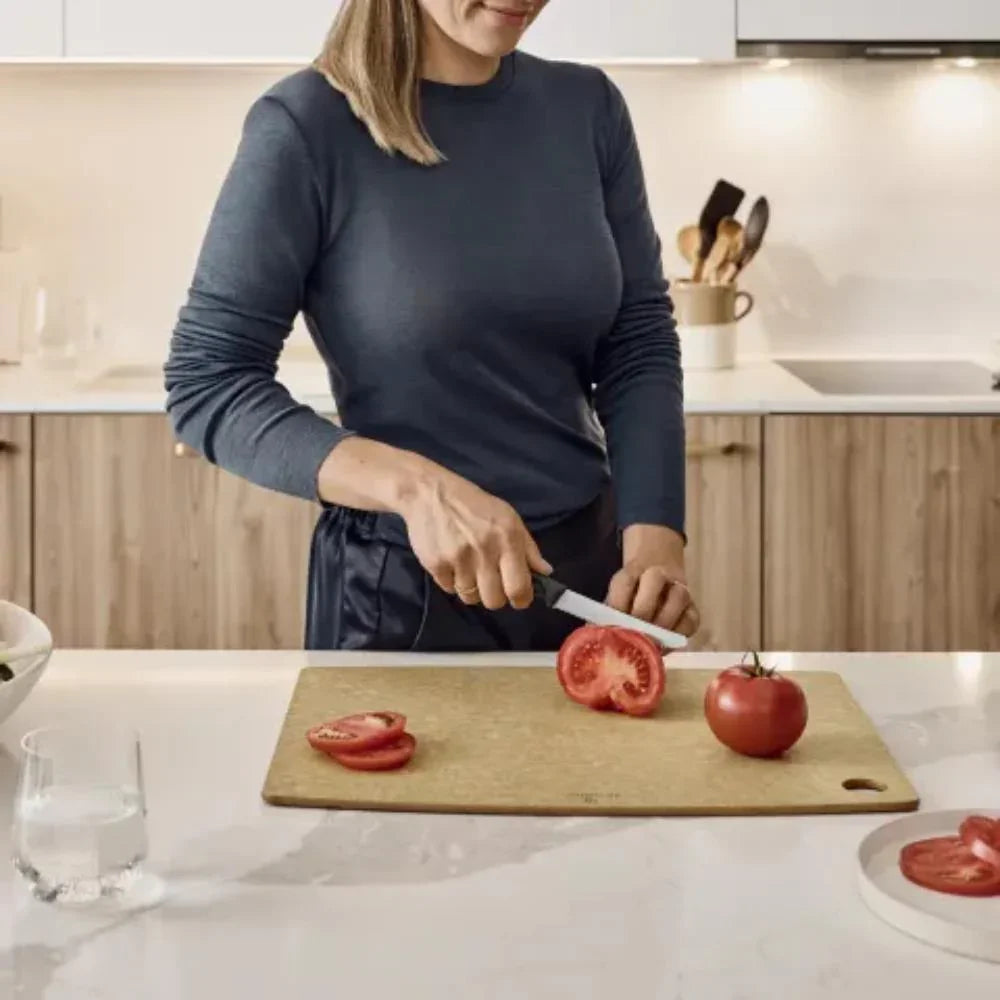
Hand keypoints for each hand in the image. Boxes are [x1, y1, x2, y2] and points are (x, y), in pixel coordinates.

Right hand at [400, 470, 551, 610]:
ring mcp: (458, 559)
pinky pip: (449, 589)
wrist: (430, 493)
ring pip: (470, 597)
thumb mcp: (508, 518)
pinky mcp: (436, 564)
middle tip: (491, 582)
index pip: (519, 588)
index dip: (521, 599)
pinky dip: (451, 581)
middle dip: (495, 596)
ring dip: (471, 588)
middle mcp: (485, 550)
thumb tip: (545, 572)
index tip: (519, 598)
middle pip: (494, 600)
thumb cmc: (473, 505)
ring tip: (468, 568)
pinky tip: (452, 562)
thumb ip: (528, 547)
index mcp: (508, 539)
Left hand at [606, 524, 699, 636]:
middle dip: (643, 609)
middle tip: (635, 634)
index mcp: (632, 570)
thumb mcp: (616, 601)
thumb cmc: (630, 600)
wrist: (658, 583)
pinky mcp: (693, 609)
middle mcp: (658, 574)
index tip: (612, 626)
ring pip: (678, 596)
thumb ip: (606, 616)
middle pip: (654, 580)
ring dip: (664, 621)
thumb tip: (593, 636)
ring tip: (651, 643)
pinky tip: (665, 646)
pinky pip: (691, 620)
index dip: (618, 605)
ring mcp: (679, 589)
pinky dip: (679, 633)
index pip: (624, 581)